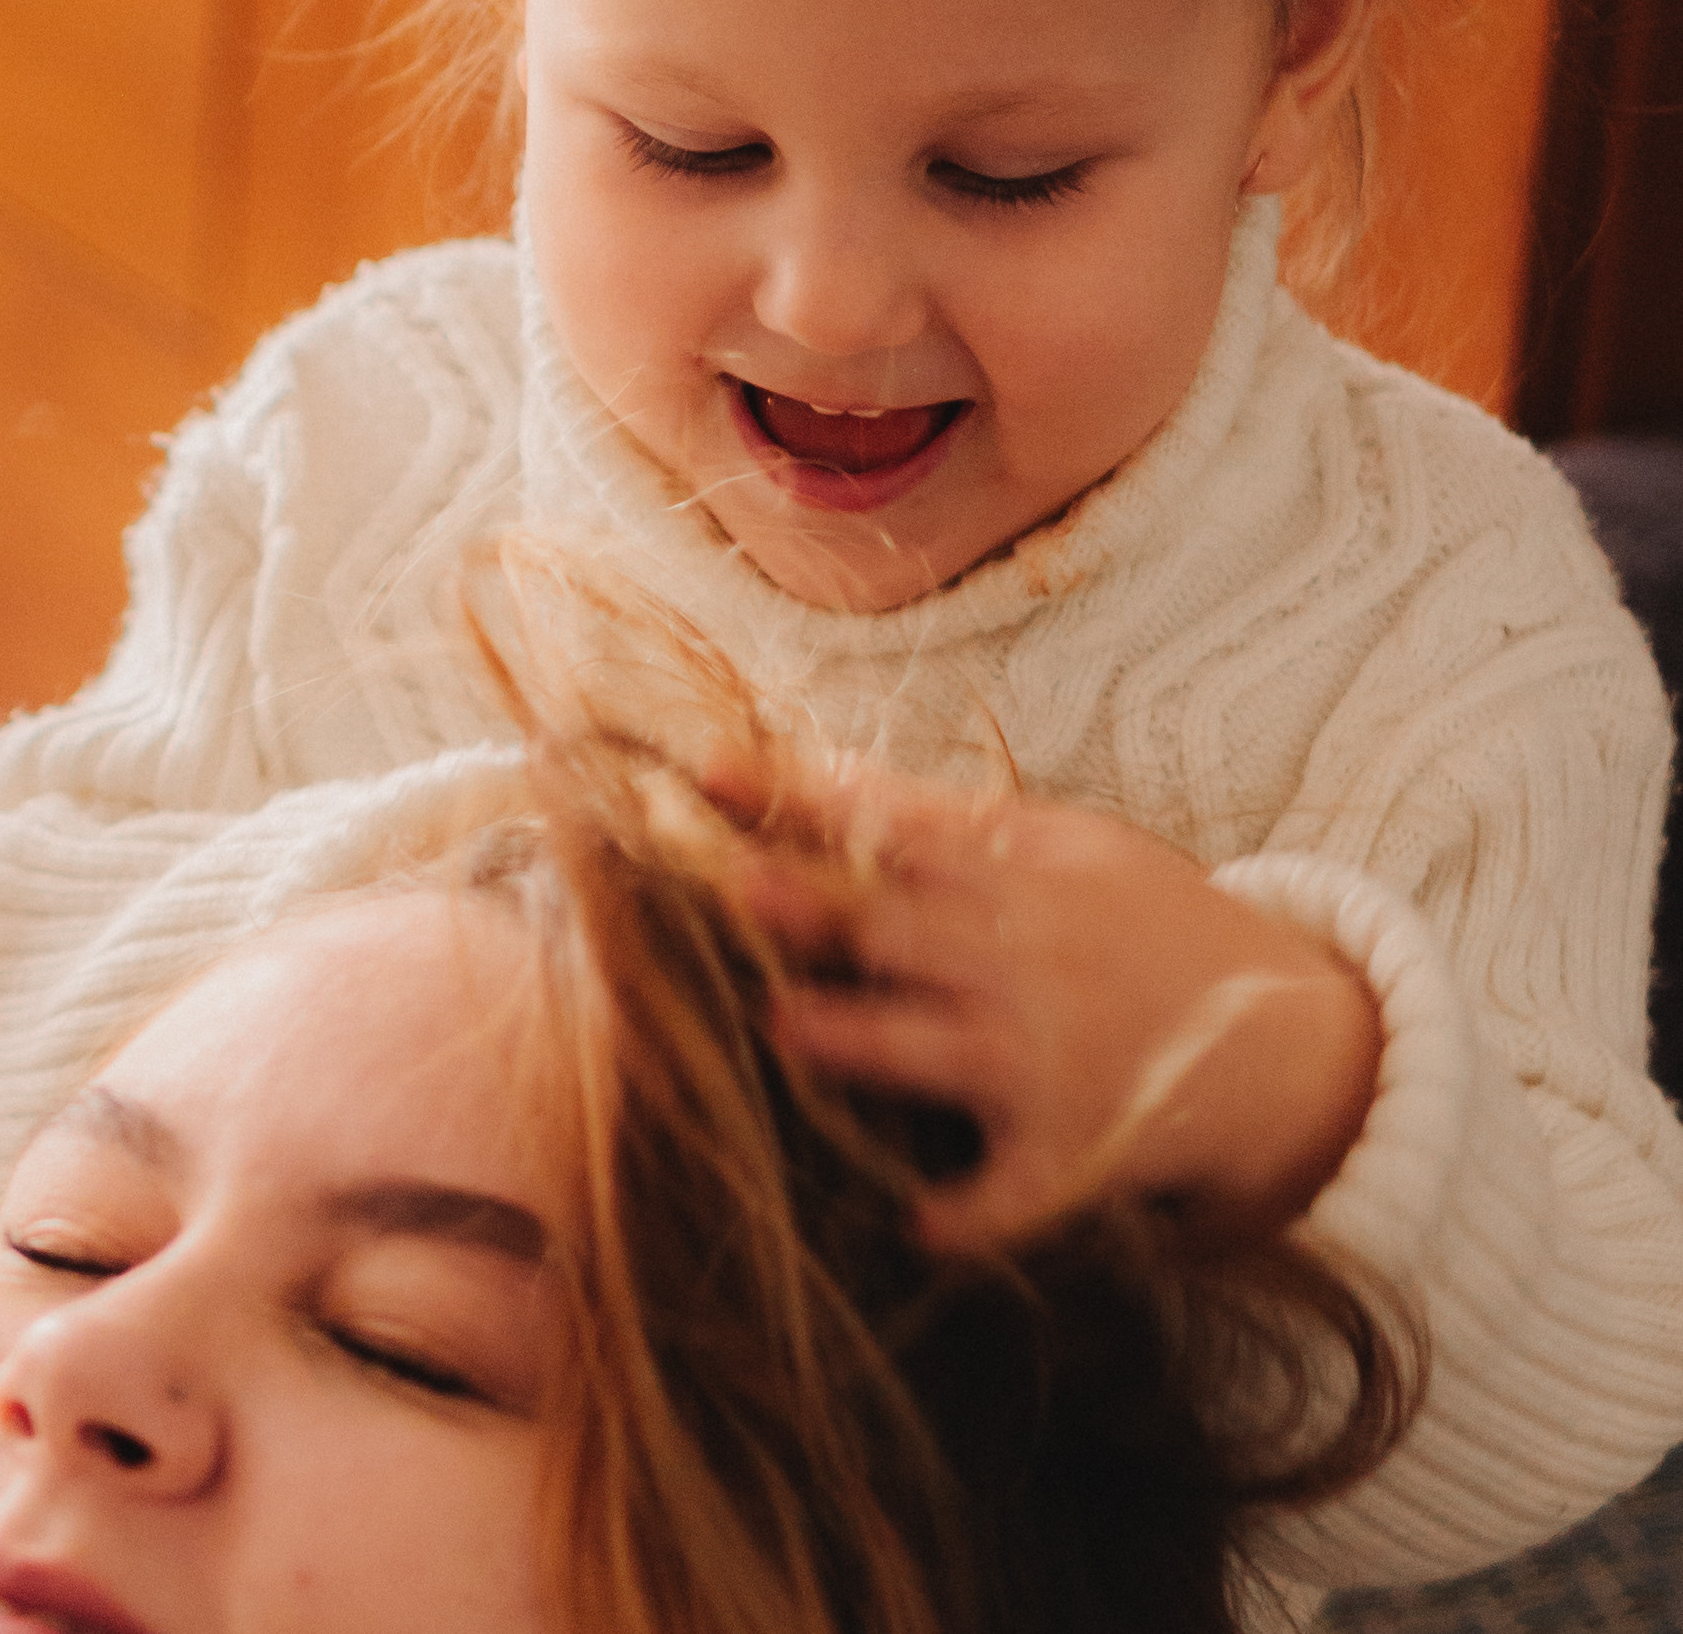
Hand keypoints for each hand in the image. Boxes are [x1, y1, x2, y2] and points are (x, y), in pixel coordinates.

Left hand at [707, 752, 1381, 1252]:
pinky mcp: (1076, 1152)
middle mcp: (1030, 957)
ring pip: (937, 1048)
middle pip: (902, 925)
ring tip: (785, 1031)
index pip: (889, 821)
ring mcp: (1052, 1058)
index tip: (707, 773)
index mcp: (1023, 869)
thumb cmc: (1153, 925)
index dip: (796, 796)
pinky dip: (968, 1212)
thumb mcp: (1075, 846)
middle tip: (734, 886)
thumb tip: (826, 779)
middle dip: (821, 908)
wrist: (1289, 1032)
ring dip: (861, 1041)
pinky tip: (916, 1224)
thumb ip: (956, 821)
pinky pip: (1012, 1192)